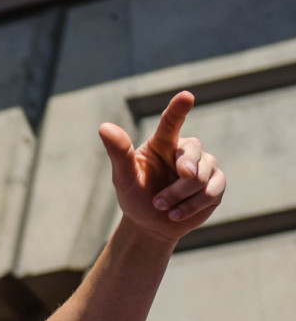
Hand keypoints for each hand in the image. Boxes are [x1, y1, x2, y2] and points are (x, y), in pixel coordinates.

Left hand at [99, 91, 225, 242]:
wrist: (149, 224)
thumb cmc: (135, 196)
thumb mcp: (123, 177)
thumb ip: (118, 152)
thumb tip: (104, 127)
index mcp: (162, 142)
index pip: (171, 121)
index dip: (179, 109)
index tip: (186, 96)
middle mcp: (185, 149)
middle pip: (192, 152)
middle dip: (178, 178)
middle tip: (158, 200)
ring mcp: (204, 165)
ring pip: (201, 176)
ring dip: (178, 197)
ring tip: (162, 207)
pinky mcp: (216, 184)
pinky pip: (212, 192)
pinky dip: (191, 207)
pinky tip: (176, 214)